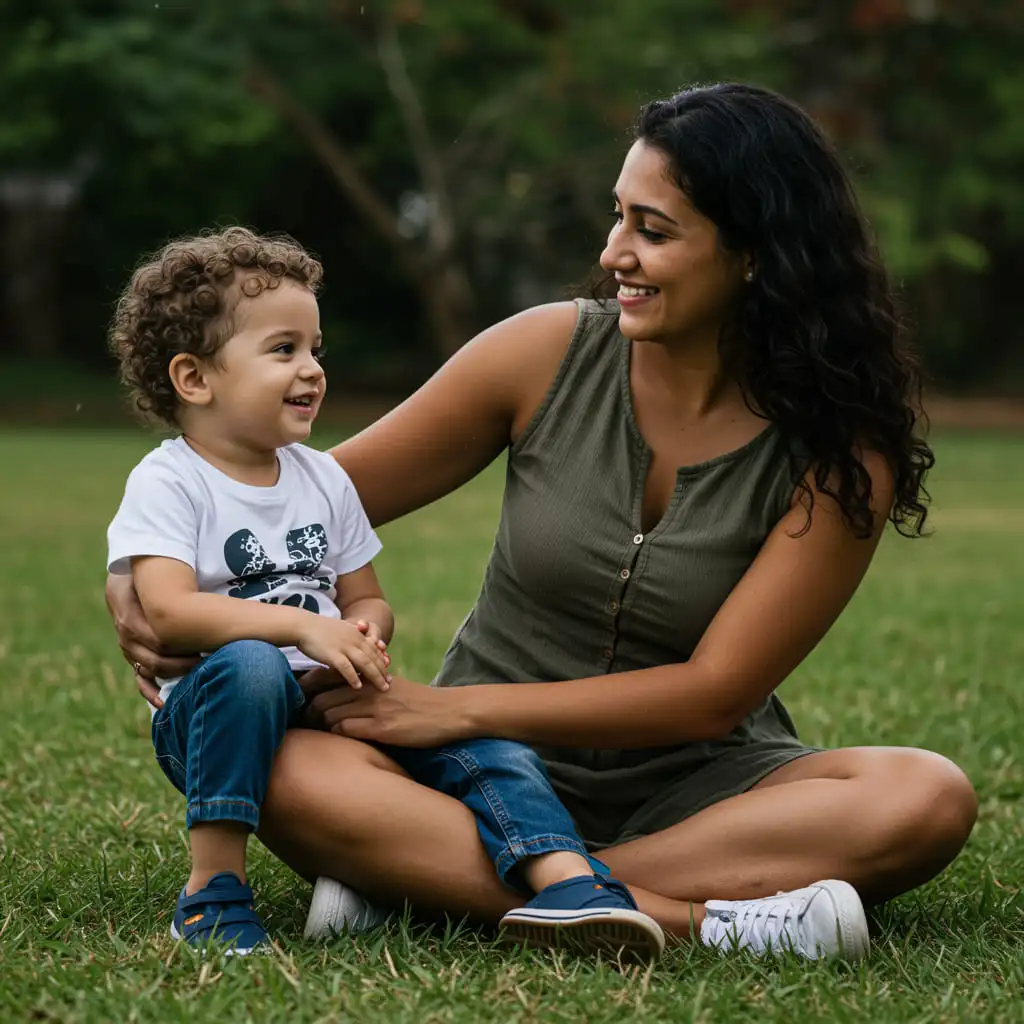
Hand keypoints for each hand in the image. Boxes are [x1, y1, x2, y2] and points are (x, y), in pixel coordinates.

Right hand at [105, 573, 200, 709]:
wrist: (122, 585)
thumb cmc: (141, 581)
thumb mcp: (147, 581)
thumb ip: (161, 589)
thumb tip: (193, 591)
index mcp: (130, 620)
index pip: (159, 641)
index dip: (183, 646)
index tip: (206, 646)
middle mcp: (128, 638)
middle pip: (158, 659)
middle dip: (185, 662)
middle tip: (210, 660)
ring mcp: (129, 650)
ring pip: (153, 670)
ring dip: (176, 674)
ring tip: (200, 674)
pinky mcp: (134, 658)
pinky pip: (140, 680)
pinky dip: (151, 693)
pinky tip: (163, 704)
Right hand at [297, 617, 391, 691]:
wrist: (303, 625)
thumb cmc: (319, 630)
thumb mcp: (341, 631)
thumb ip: (352, 639)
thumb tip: (357, 652)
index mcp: (357, 635)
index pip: (374, 650)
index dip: (382, 663)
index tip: (388, 674)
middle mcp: (354, 640)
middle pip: (373, 658)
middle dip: (382, 672)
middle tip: (389, 685)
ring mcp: (344, 646)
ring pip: (364, 663)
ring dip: (375, 676)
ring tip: (382, 688)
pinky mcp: (332, 653)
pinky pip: (346, 667)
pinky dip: (353, 677)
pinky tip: (358, 687)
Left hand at [306, 675, 470, 746]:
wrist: (449, 712)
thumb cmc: (420, 703)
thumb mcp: (393, 688)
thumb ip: (369, 688)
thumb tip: (346, 697)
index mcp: (370, 678)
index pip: (327, 677)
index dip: (309, 688)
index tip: (300, 699)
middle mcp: (369, 690)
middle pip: (323, 698)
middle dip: (308, 712)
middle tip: (305, 724)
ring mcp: (375, 708)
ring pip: (330, 714)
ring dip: (321, 727)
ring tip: (318, 735)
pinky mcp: (382, 728)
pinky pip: (346, 730)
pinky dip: (338, 736)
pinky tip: (341, 740)